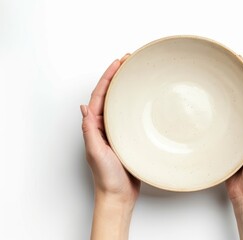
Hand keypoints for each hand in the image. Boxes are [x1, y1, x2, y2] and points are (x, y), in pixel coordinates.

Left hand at [81, 55, 139, 239]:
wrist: (118, 196)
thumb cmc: (107, 178)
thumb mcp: (95, 152)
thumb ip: (90, 130)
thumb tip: (84, 107)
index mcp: (95, 127)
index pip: (100, 96)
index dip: (108, 77)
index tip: (119, 63)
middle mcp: (104, 126)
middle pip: (110, 95)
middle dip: (118, 77)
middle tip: (130, 61)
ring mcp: (117, 131)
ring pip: (121, 104)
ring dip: (127, 88)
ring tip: (137, 74)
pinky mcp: (128, 138)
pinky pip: (130, 116)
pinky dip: (135, 104)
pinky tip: (143, 99)